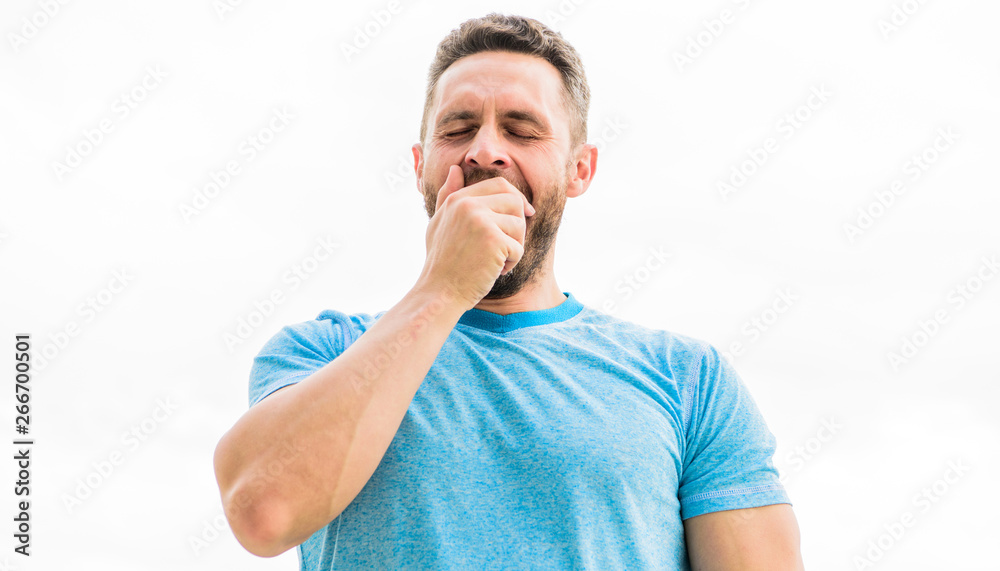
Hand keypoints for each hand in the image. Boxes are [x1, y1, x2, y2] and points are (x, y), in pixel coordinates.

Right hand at [416, 165, 534, 310]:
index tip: (527, 213)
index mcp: (457, 199)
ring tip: (494, 262)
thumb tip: (455, 169)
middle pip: (515, 202)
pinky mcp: (493, 240)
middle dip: (517, 226)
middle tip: (505, 247)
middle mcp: (468, 204)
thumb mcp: (439, 223)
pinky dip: (511, 264)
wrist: (439, 292)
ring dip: (513, 247)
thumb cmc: (441, 262)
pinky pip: (518, 248)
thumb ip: (447, 195)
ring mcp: (480, 220)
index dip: (517, 199)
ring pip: (519, 226)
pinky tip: (493, 272)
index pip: (499, 185)